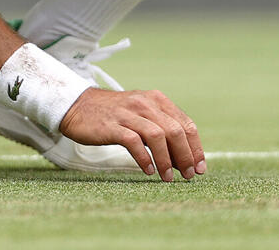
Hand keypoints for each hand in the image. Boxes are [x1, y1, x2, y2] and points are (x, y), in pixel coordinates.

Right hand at [59, 87, 205, 181]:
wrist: (77, 105)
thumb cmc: (113, 115)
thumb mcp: (141, 115)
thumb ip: (161, 130)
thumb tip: (184, 159)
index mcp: (156, 99)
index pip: (185, 123)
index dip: (195, 147)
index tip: (200, 167)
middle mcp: (144, 103)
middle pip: (175, 130)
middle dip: (185, 155)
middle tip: (188, 175)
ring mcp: (128, 113)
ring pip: (157, 135)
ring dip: (167, 160)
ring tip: (168, 178)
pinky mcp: (112, 125)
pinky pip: (133, 142)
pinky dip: (144, 158)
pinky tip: (148, 170)